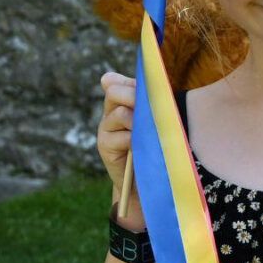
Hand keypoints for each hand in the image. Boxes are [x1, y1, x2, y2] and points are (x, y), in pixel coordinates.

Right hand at [96, 72, 143, 227]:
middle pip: (114, 91)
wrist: (147, 181)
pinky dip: (136, 140)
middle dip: (135, 96)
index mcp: (121, 102)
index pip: (115, 81)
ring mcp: (105, 128)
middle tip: (151, 109)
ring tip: (150, 132)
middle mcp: (110, 112)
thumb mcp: (158, 121)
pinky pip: (122, 136)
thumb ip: (154, 103)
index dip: (132, 83)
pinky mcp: (104, 146)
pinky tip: (143, 147)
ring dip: (139, 121)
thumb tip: (154, 86)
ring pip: (119, 113)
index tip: (150, 90)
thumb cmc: (158, 147)